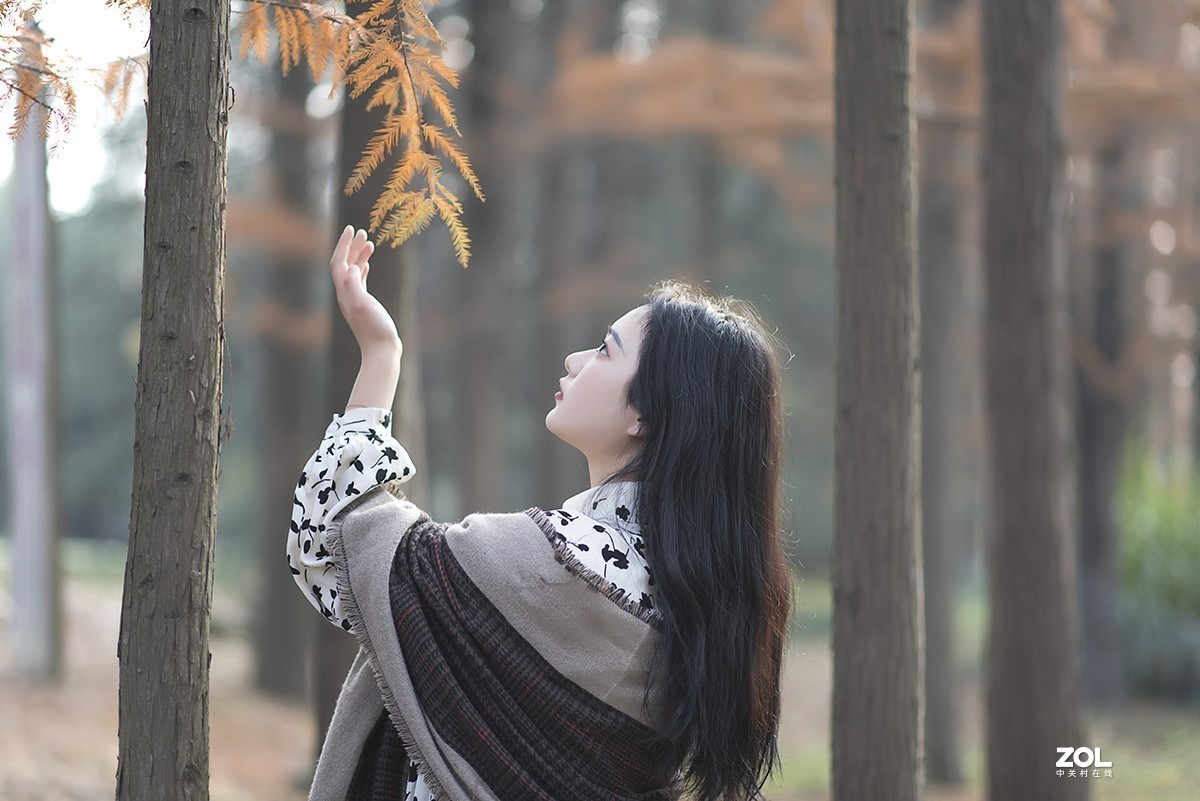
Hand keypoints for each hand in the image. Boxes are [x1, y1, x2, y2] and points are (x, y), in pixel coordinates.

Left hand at [330, 225, 401, 353]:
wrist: (381, 350)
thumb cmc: (375, 329)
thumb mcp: (364, 305)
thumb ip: (355, 286)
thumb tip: (352, 268)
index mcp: (344, 292)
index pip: (339, 262)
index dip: (343, 245)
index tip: (351, 229)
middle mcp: (346, 294)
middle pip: (344, 264)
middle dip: (351, 246)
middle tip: (361, 231)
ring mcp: (354, 300)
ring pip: (352, 271)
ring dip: (358, 255)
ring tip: (368, 242)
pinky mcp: (364, 305)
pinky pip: (359, 281)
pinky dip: (362, 268)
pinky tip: (367, 264)